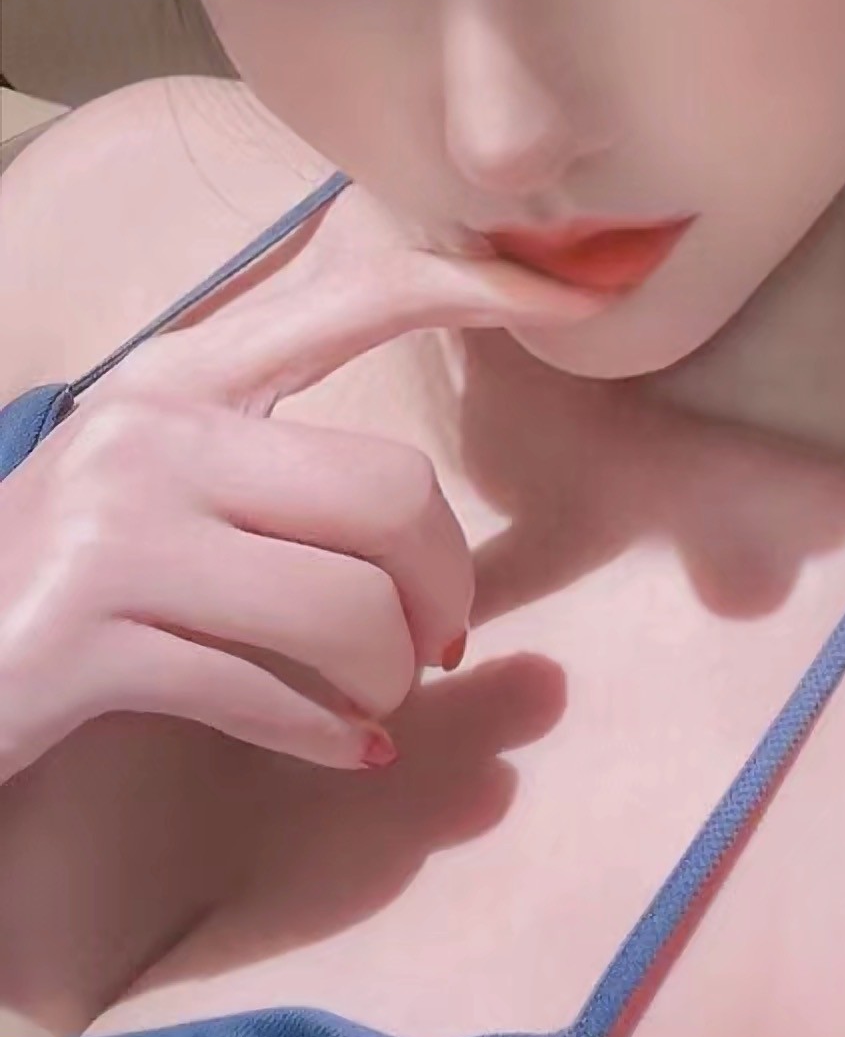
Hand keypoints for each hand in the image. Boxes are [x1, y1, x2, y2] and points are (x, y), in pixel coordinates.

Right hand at [0, 200, 607, 784]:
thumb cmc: (66, 567)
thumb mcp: (159, 471)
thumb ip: (276, 445)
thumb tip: (416, 452)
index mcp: (183, 373)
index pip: (360, 296)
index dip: (484, 289)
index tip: (586, 290)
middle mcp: (152, 431)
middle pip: (391, 493)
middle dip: (446, 584)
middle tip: (441, 639)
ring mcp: (114, 532)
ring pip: (348, 607)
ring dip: (392, 674)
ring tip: (379, 694)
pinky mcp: (85, 639)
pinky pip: (270, 695)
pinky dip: (332, 735)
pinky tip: (347, 747)